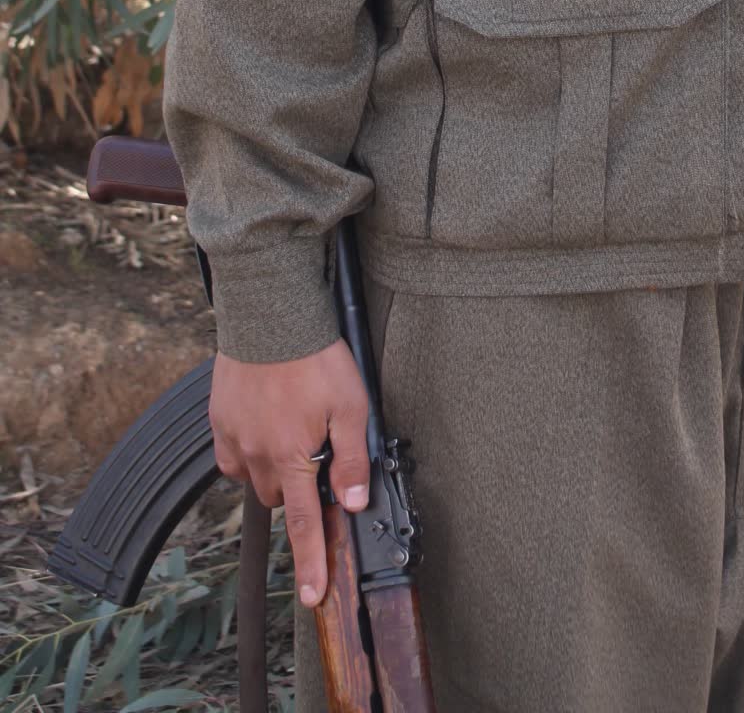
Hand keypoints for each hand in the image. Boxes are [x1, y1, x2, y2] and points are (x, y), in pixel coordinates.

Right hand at [210, 339, 369, 606]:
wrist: (270, 317)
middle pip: (280, 497)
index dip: (309, 564)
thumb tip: (351, 502)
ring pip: (255, 476)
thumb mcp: (351, 406)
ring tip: (293, 431)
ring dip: (275, 467)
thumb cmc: (313, 358)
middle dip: (299, 489)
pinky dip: (250, 449)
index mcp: (291, 457)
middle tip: (317, 454)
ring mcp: (233, 439)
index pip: (303, 525)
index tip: (310, 596)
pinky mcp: (219, 420)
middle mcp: (256, 456)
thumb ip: (352, 457)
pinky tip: (266, 424)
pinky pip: (233, 454)